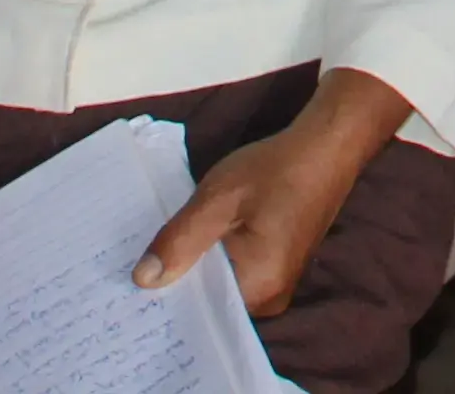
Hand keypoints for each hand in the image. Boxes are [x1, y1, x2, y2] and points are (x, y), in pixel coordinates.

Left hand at [137, 119, 363, 317]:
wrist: (327, 145)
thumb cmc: (276, 170)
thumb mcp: (218, 199)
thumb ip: (179, 242)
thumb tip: (142, 281)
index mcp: (258, 288)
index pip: (198, 309)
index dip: (162, 295)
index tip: (128, 280)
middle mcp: (270, 297)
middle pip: (209, 301)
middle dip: (175, 281)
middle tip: (133, 263)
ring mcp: (276, 283)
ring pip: (220, 285)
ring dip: (194, 267)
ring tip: (156, 251)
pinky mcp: (277, 265)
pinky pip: (235, 273)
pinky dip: (213, 258)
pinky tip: (192, 240)